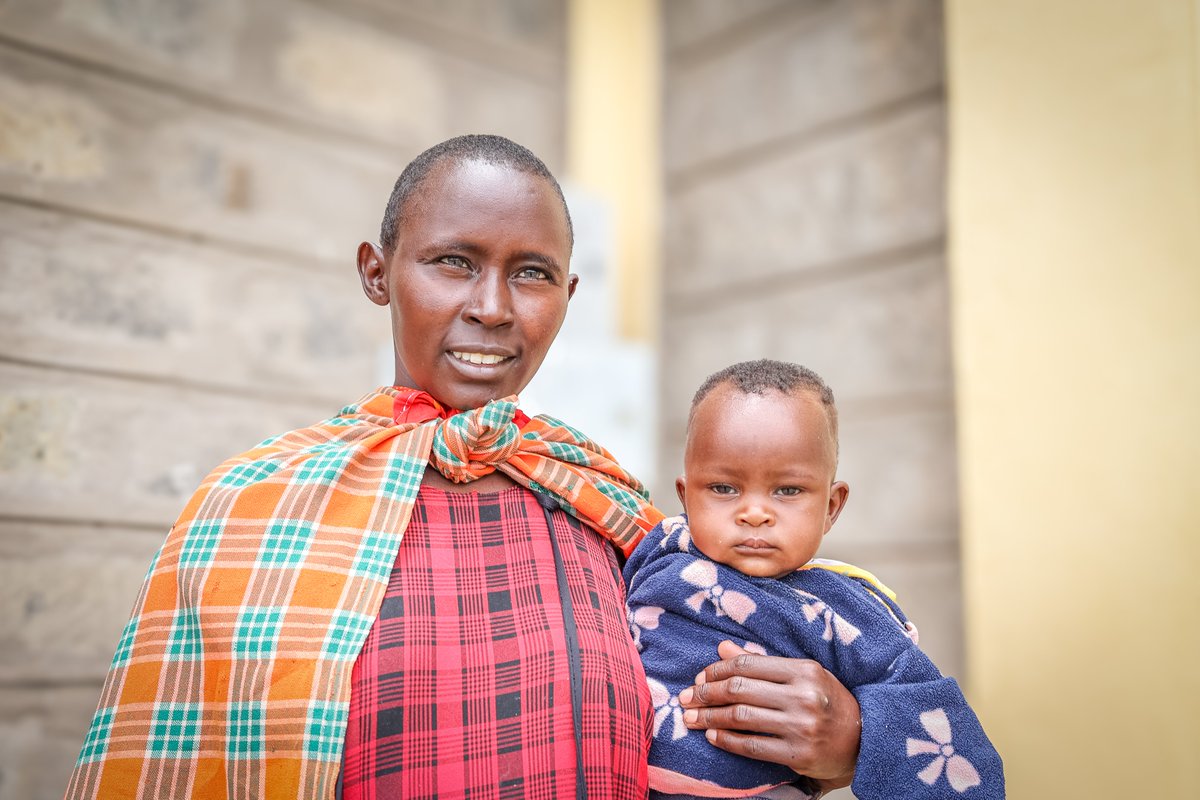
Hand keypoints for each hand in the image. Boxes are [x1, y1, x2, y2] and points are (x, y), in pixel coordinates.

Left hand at [678, 641, 859, 788]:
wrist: (865, 739)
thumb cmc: (829, 702)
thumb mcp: (802, 674)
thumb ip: (762, 663)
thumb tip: (722, 649)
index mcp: (803, 670)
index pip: (749, 664)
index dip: (718, 670)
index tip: (700, 676)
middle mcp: (802, 696)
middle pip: (740, 690)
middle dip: (706, 693)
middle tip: (687, 697)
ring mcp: (800, 726)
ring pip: (741, 717)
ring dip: (710, 718)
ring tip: (691, 718)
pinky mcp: (798, 754)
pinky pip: (752, 746)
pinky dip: (727, 740)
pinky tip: (712, 736)